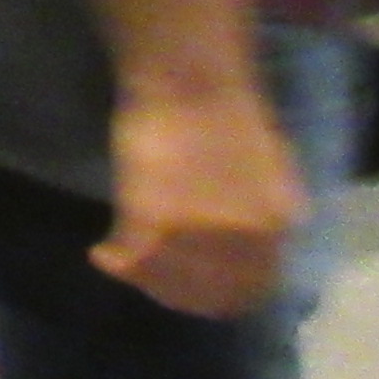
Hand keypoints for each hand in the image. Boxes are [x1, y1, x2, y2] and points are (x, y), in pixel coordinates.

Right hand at [91, 82, 303, 319]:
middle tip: (154, 281)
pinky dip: (113, 260)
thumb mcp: (276, 173)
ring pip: (166, 282)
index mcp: (275, 229)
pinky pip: (129, 260)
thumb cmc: (233, 113)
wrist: (192, 79)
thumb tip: (257, 245)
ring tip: (129, 265)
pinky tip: (102, 252)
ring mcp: (193, 235)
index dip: (221, 298)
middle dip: (178, 292)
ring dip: (145, 279)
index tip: (197, 293)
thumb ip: (268, 216)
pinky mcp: (149, 221)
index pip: (251, 292)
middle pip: (207, 294)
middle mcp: (239, 242)